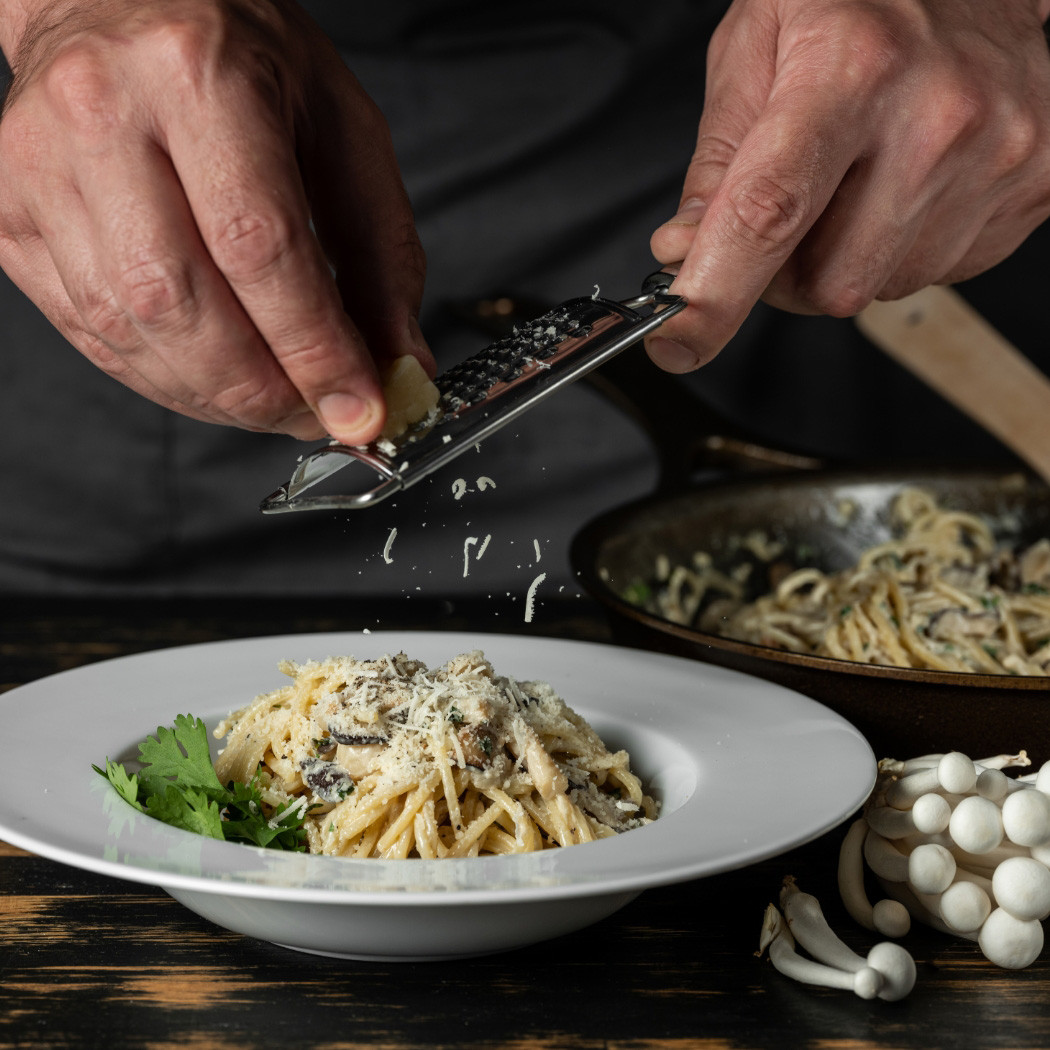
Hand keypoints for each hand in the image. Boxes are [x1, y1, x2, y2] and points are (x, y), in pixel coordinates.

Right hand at [0, 0, 430, 443]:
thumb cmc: (239, 56)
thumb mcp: (343, 129)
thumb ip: (381, 252)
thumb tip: (401, 364)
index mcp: (198, 73)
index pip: (259, 247)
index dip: (314, 351)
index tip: (361, 412)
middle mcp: (102, 112)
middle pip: (182, 303)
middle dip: (263, 391)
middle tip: (317, 417)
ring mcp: (38, 165)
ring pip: (129, 331)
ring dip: (215, 398)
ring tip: (274, 402)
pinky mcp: (8, 213)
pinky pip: (91, 334)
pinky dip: (165, 379)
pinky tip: (214, 380)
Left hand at [646, 0, 1049, 372]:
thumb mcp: (757, 43)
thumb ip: (717, 158)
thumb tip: (686, 249)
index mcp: (852, 70)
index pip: (769, 215)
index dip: (715, 297)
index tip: (678, 344)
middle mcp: (936, 116)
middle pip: (827, 282)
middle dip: (784, 275)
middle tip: (784, 217)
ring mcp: (998, 155)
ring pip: (879, 287)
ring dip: (844, 259)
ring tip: (857, 178)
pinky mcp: (1035, 183)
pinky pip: (938, 273)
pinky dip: (900, 249)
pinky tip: (906, 184)